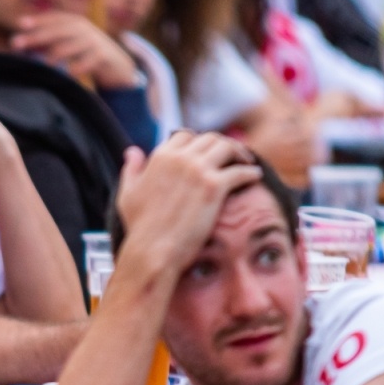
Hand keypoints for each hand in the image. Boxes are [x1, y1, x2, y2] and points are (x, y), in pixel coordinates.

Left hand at [10, 14, 138, 90]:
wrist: (117, 64)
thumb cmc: (85, 52)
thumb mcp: (68, 42)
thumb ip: (46, 42)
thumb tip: (17, 43)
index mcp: (73, 22)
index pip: (53, 18)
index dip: (38, 20)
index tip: (20, 24)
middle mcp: (83, 28)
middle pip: (57, 31)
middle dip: (36, 37)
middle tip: (16, 44)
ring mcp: (93, 41)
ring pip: (70, 46)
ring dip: (55, 54)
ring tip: (47, 63)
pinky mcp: (103, 55)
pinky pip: (87, 61)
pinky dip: (77, 67)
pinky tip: (70, 73)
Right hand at [112, 132, 262, 273]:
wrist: (153, 249)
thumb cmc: (139, 227)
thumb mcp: (128, 193)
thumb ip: (132, 169)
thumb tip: (132, 151)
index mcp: (161, 156)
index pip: (185, 135)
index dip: (198, 142)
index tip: (207, 153)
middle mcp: (180, 158)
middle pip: (210, 139)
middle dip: (223, 145)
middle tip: (233, 156)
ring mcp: (199, 170)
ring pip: (228, 148)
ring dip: (240, 153)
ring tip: (247, 162)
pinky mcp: (215, 187)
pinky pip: (240, 171)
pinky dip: (250, 171)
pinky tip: (255, 176)